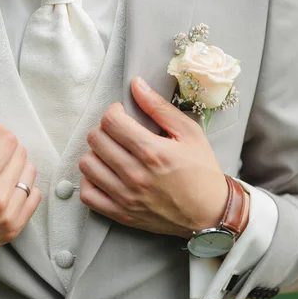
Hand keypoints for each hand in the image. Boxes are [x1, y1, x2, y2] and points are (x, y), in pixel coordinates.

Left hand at [79, 77, 247, 238]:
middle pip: (95, 139)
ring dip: (96, 153)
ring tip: (112, 153)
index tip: (124, 115)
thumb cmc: (202, 171)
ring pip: (87, 164)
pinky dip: (91, 181)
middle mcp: (135, 174)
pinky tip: (105, 174)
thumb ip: (159, 108)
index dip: (114, 112)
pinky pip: (87, 194)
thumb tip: (136, 84)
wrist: (210, 214)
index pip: (111, 121)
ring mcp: (125, 196)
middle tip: (119, 133)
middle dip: (104, 129)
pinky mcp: (120, 214)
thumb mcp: (190, 133)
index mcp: (152, 151)